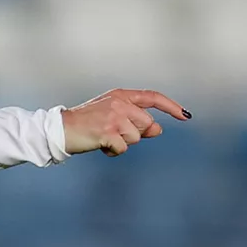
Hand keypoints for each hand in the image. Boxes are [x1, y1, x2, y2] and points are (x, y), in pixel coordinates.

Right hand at [60, 88, 191, 156]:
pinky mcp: (108, 131)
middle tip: (112, 132)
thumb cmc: (87, 124)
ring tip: (103, 137)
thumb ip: (137, 122)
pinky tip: (100, 144)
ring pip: (136, 137)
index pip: (152, 97)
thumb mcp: (113, 117)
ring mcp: (114, 116)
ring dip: (122, 143)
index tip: (185, 116)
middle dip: (134, 133)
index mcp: (121, 95)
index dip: (171, 106)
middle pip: (146, 123)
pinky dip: (113, 151)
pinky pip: (123, 148)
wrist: (61, 129)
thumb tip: (158, 129)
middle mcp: (119, 103)